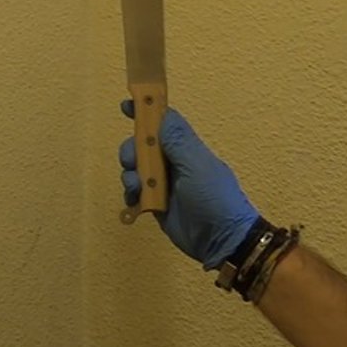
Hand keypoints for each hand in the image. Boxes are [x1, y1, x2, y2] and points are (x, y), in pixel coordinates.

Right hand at [118, 99, 260, 269]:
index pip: (163, 123)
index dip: (145, 113)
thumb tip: (163, 113)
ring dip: (130, 175)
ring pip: (134, 169)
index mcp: (185, 148)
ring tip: (137, 189)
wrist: (221, 240)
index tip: (125, 106)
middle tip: (132, 162)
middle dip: (131, 150)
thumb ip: (178, 140)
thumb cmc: (213, 197)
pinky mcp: (155, 204)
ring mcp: (162, 184)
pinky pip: (134, 193)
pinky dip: (130, 195)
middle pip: (141, 145)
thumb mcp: (197, 165)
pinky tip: (135, 202)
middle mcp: (172, 162)